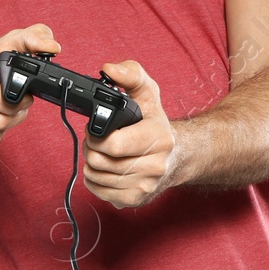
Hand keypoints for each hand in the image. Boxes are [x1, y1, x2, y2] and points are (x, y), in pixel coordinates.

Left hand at [82, 60, 177, 208]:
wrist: (177, 157)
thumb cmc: (155, 123)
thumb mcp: (148, 92)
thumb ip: (130, 74)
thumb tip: (109, 69)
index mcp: (159, 139)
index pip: (113, 144)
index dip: (96, 135)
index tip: (97, 128)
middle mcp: (155, 166)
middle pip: (99, 161)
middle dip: (91, 147)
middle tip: (98, 139)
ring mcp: (145, 186)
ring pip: (95, 176)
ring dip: (92, 162)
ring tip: (104, 151)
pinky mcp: (134, 200)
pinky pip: (97, 190)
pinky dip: (94, 178)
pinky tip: (106, 167)